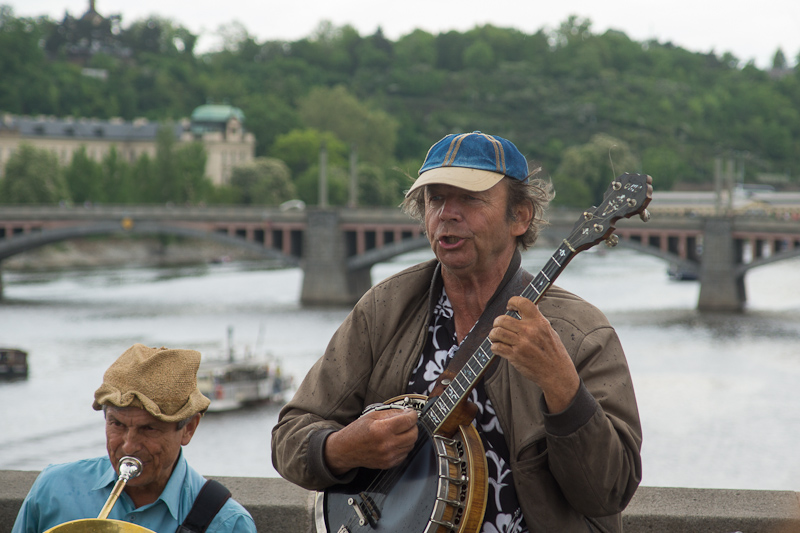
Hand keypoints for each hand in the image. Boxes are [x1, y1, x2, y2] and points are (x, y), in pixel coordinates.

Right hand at [324, 408, 418, 474]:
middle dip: (412, 425)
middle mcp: (387, 444)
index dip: (412, 414)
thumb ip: (391, 412)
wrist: (345, 450)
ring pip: (411, 444)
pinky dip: (403, 446)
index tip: (411, 413)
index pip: (408, 421)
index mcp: (382, 429)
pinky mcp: (389, 464)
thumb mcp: (372, 415)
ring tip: (398, 431)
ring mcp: (388, 456)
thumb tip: (406, 412)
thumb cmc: (356, 432)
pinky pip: (405, 453)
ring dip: (408, 436)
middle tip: (406, 422)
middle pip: (414, 434)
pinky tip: (394, 441)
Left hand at [488, 296, 579, 412]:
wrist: (557, 374)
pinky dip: (494, 347)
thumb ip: (537, 319)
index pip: (522, 302)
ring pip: (496, 332)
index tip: (510, 307)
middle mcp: (529, 331)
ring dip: (493, 335)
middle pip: (502, 319)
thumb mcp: (549, 331)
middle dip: (497, 323)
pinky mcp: (515, 356)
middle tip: (499, 326)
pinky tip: (499, 347)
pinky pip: (496, 347)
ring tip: (496, 337)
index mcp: (539, 322)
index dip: (512, 302)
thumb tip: (528, 306)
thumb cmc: (553, 352)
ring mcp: (521, 344)